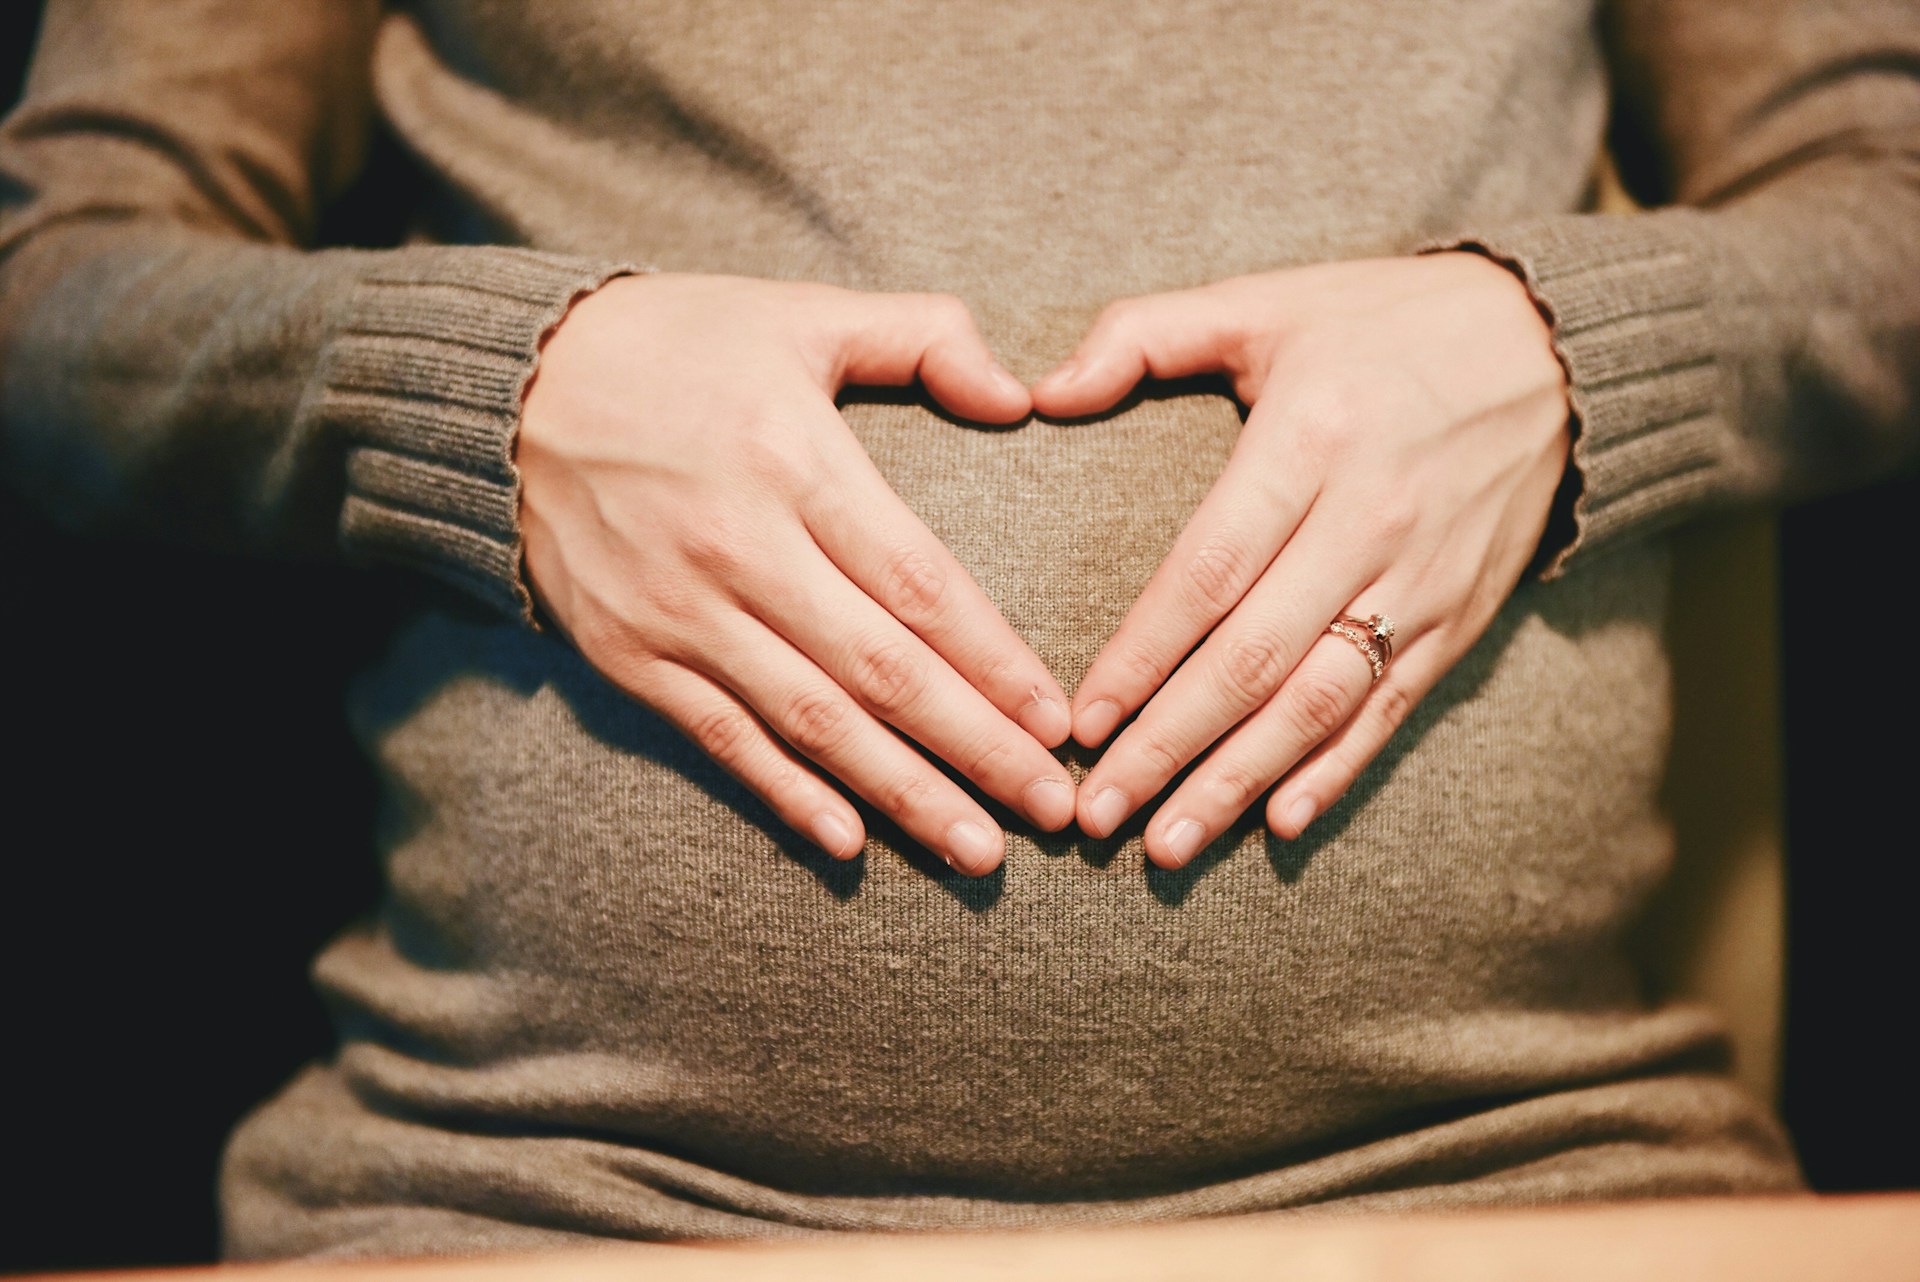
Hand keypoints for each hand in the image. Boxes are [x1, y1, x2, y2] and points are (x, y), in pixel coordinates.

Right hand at [518, 274, 1073, 874]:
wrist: (505, 387)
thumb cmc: (674, 344)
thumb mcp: (800, 313)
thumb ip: (922, 337)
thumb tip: (1020, 396)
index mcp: (793, 460)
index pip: (919, 584)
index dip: (995, 662)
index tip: (1058, 722)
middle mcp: (738, 547)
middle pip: (881, 672)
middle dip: (977, 749)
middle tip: (1054, 812)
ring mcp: (677, 612)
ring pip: (812, 723)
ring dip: (903, 794)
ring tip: (981, 851)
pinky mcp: (629, 655)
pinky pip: (721, 739)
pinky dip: (786, 795)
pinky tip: (851, 844)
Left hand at [1031, 253, 1570, 865]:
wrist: (1556, 348)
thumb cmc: (1383, 324)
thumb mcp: (1265, 301)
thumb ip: (1143, 336)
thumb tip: (1040, 393)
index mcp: (1310, 440)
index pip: (1208, 571)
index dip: (1141, 655)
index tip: (1080, 722)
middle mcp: (1370, 520)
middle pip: (1254, 658)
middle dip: (1168, 746)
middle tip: (1097, 814)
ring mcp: (1423, 579)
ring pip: (1319, 702)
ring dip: (1239, 782)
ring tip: (1167, 845)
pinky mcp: (1462, 616)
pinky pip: (1391, 709)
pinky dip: (1336, 772)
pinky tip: (1279, 823)